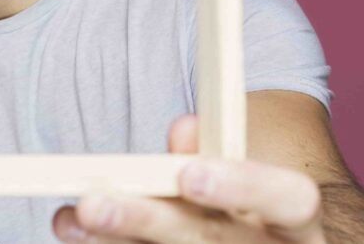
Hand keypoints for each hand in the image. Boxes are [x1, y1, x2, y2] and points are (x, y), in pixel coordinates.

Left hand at [52, 115, 325, 242]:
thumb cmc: (251, 204)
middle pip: (213, 241)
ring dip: (116, 243)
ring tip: (69, 221)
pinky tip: (80, 237)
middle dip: (148, 221)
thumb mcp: (243, 173)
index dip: (242, 186)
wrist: (268, 243)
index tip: (189, 174)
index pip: (289, 199)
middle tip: (92, 203)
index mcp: (294, 220)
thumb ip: (214, 152)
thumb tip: (183, 130)